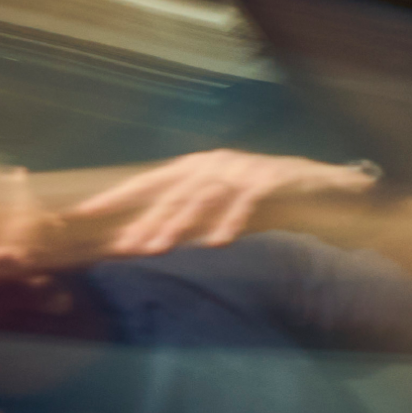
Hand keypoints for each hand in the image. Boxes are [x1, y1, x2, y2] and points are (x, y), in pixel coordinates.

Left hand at [57, 150, 378, 259]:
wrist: (329, 193)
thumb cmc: (271, 205)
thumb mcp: (222, 212)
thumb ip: (191, 220)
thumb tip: (147, 240)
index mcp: (200, 167)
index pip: (149, 181)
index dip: (115, 198)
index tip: (82, 216)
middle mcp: (217, 163)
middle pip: (173, 192)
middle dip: (145, 220)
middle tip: (124, 249)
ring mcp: (246, 169)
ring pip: (204, 195)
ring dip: (179, 223)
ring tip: (158, 249)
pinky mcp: (275, 180)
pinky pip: (249, 201)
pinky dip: (232, 220)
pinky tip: (218, 242)